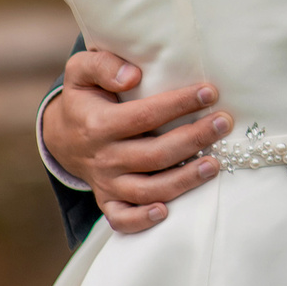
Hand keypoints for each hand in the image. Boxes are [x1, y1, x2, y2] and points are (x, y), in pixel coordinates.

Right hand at [43, 49, 231, 235]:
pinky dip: (142, 220)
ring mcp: (106, 183)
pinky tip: (167, 211)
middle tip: (224, 123)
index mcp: (97, 124)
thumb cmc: (84, 98)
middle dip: (193, 139)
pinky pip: (122, 219)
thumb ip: (102, 65)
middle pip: (154, 155)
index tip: (209, 92)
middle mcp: (103, 158)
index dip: (178, 104)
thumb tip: (132, 75)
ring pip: (147, 190)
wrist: (62, 136)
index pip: (144, 116)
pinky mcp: (108, 201)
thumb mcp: (81, 71)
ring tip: (214, 164)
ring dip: (183, 180)